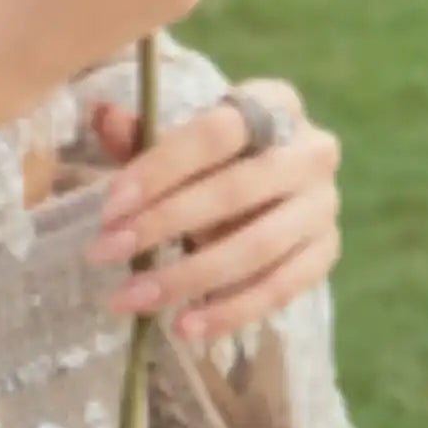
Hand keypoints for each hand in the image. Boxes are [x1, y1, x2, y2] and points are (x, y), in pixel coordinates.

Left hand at [85, 85, 341, 339]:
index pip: (216, 132)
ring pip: (256, 247)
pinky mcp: (325, 252)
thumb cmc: (213, 155)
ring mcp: (324, 205)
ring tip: (132, 298)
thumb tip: (102, 115)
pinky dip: (229, 312)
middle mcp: (311, 150)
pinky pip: (279, 290)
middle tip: (106, 251)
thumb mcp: (177, 139)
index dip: (160, 168)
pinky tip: (184, 326)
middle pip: (236, 190)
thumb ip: (140, 133)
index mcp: (274, 102)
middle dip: (164, 224)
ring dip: (188, 277)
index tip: (110, 206)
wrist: (270, 185)